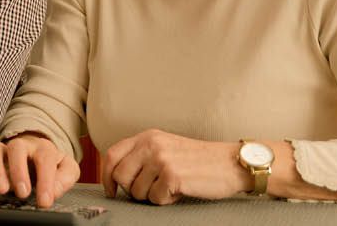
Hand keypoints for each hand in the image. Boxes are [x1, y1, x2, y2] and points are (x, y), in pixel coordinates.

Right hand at [0, 132, 79, 207]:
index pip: (45, 158)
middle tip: (22, 193)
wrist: (35, 154)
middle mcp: (22, 146)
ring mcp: (3, 150)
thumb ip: (65, 177)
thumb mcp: (66, 168)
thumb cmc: (50, 163)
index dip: (45, 180)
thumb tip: (54, 190)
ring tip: (1, 189)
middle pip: (16, 147)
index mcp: (43, 148)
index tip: (44, 201)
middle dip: (18, 171)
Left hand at [101, 129, 245, 204]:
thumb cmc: (198, 160)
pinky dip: (167, 200)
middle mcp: (151, 144)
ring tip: (170, 186)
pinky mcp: (172, 175)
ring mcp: (161, 159)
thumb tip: (117, 175)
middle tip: (152, 189)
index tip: (111, 189)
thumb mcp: (166, 146)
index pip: (112, 155)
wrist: (229, 162)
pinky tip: (180, 190)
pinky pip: (155, 198)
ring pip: (136, 191)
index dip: (107, 176)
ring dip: (152, 195)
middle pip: (120, 176)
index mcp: (147, 136)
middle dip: (132, 190)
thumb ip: (142, 154)